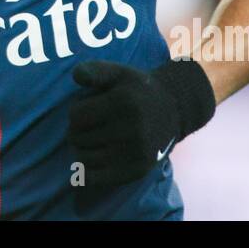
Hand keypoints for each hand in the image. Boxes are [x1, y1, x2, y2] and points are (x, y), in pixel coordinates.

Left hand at [67, 58, 215, 186]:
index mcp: (124, 102)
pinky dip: (87, 170)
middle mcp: (132, 129)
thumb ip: (94, 70)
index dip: (77, 111)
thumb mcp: (118, 72)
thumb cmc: (136, 90)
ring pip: (83, 158)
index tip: (88, 109)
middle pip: (77, 138)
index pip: (76, 116)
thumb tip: (76, 77)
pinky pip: (95, 178)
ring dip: (82, 149)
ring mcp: (135, 152)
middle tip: (92, 125)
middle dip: (78, 130)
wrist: (172, 109)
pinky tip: (95, 158)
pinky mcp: (137, 171)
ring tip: (95, 140)